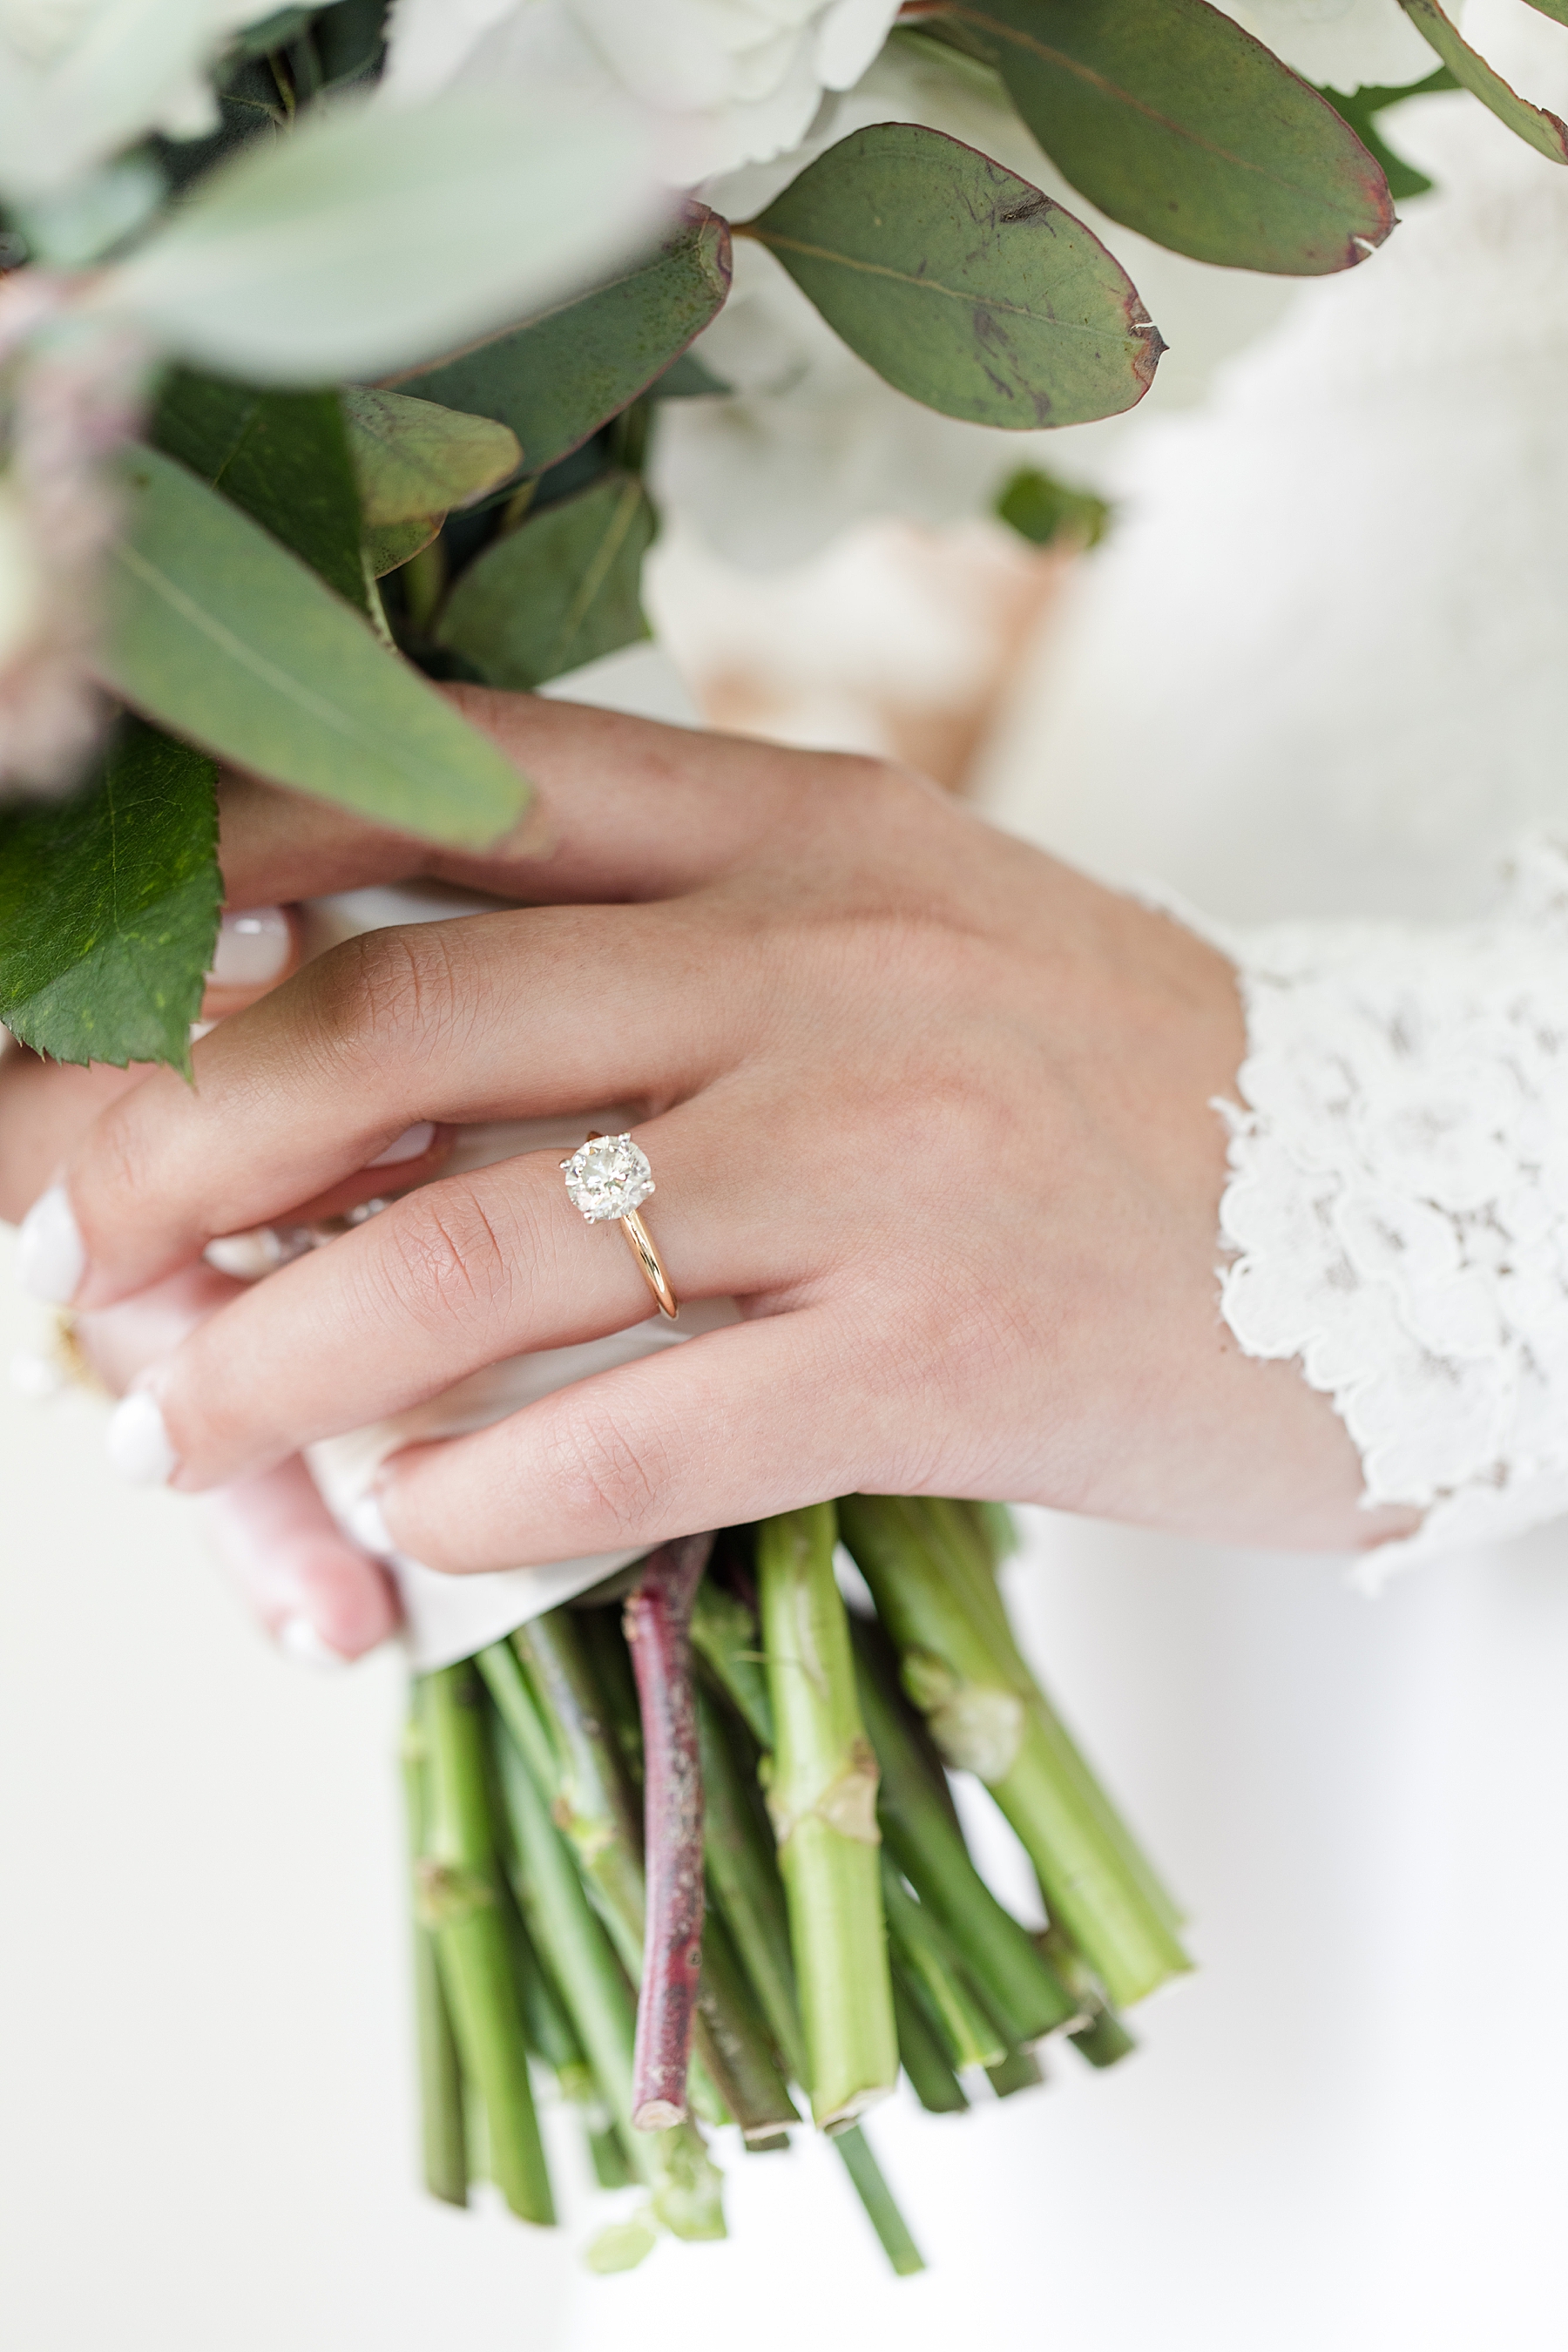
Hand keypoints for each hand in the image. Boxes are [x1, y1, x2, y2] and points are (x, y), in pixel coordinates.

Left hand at [21, 689, 1415, 1566]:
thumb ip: (685, 939)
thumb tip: (393, 1020)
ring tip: (172, 1431)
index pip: (455, 786)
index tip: (99, 949)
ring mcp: (884, 1156)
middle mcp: (827, 960)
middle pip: (404, 1019)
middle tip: (60, 1236)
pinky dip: (479, 1489)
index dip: (232, 855)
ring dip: (278, 1358)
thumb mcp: (915, 932)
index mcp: (810, 827)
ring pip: (480, 1241)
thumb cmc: (1119, 1091)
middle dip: (176, 1137)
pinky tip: (406, 1522)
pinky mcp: (947, 1357)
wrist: (1412, 1220)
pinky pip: (639, 1428)